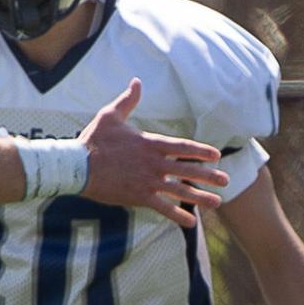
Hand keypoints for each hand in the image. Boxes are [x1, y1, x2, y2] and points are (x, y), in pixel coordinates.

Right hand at [79, 78, 229, 227]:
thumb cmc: (93, 140)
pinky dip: (177, 215)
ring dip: (201, 197)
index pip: (183, 148)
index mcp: (150, 144)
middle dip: (209, 175)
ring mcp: (148, 182)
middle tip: (226, 180)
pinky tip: (190, 223)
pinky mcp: (138, 197)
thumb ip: (128, 100)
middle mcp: (154, 163)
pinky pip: (163, 208)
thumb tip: (137, 82)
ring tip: (218, 202)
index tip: (216, 155)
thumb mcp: (110, 115)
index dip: (202, 151)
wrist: (77, 166)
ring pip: (181, 191)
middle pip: (188, 170)